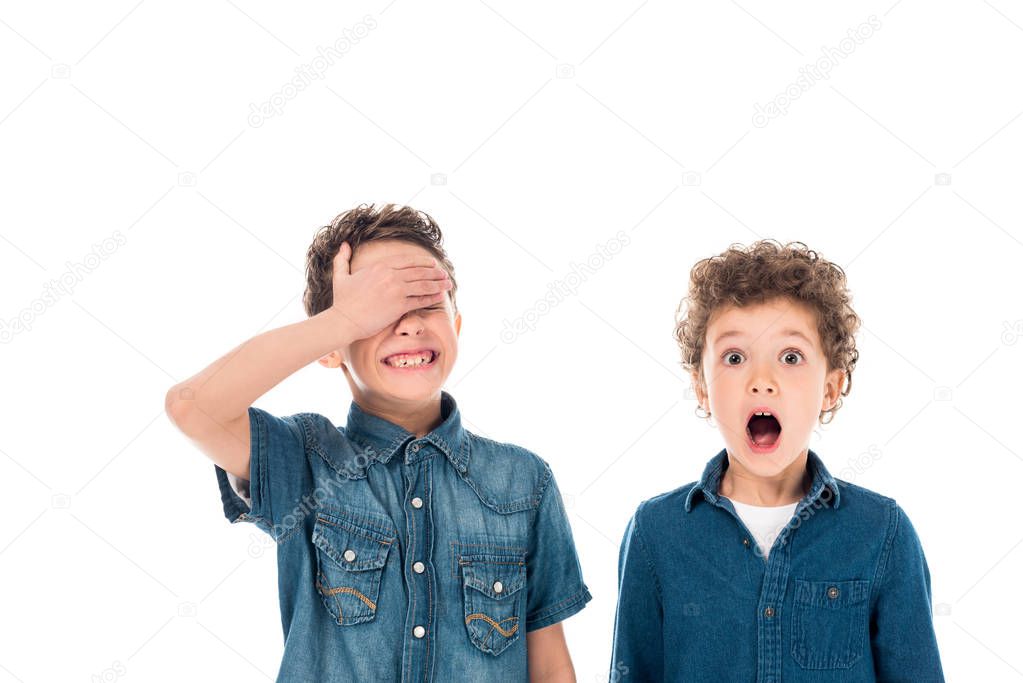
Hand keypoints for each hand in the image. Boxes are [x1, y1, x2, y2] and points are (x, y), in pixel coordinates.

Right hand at [328, 241, 451, 340]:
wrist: (344, 321)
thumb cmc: (342, 301)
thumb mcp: (341, 275)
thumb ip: (342, 258)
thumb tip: (344, 244)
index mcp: (380, 266)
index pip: (408, 260)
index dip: (424, 261)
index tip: (433, 263)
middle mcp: (390, 275)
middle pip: (420, 271)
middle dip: (435, 272)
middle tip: (445, 274)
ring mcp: (396, 290)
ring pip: (423, 284)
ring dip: (438, 284)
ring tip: (448, 284)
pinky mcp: (399, 306)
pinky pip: (420, 300)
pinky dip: (432, 297)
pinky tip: (440, 296)